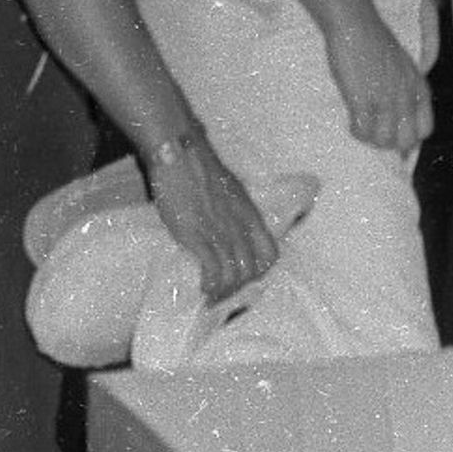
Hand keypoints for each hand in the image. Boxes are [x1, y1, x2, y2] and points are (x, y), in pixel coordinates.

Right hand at [144, 129, 278, 301]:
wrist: (182, 156)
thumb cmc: (201, 171)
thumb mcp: (230, 192)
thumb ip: (234, 213)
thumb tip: (229, 228)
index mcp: (251, 216)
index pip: (270, 254)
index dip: (261, 271)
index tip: (246, 278)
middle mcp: (241, 228)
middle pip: (252, 269)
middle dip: (240, 287)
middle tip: (225, 293)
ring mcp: (220, 234)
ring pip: (235, 275)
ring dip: (224, 290)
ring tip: (212, 295)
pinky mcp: (198, 237)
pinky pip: (213, 271)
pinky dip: (210, 285)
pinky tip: (204, 288)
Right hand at [323, 7, 434, 153]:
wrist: (356, 24)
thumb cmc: (375, 42)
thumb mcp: (403, 67)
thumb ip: (406, 90)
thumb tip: (400, 115)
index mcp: (418, 88)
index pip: (426, 129)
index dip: (411, 138)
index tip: (396, 137)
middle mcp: (405, 97)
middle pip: (406, 140)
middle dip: (391, 144)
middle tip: (376, 134)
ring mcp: (384, 99)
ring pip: (383, 140)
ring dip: (371, 139)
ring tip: (362, 127)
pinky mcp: (362, 99)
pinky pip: (362, 130)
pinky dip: (356, 131)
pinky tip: (352, 122)